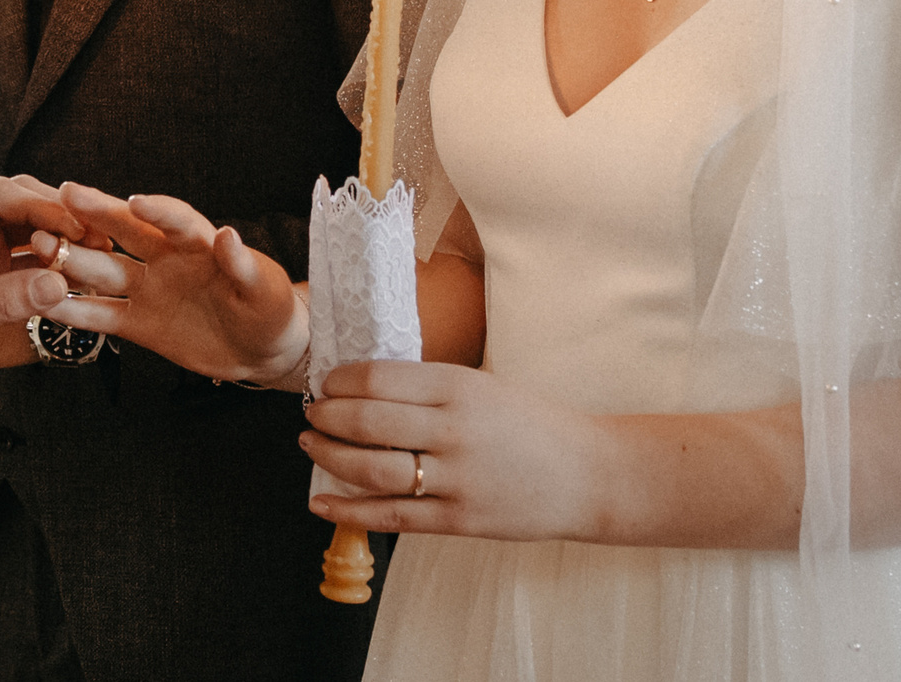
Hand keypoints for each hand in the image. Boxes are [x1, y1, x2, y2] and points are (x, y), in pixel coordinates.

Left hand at [0, 176, 86, 414]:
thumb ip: (4, 300)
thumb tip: (59, 283)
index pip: (0, 196)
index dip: (43, 206)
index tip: (77, 227)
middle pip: (22, 205)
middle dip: (60, 218)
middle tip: (98, 238)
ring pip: (31, 230)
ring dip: (62, 240)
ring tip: (97, 255)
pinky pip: (31, 259)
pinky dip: (55, 265)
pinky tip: (79, 276)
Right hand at [34, 185, 308, 388]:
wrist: (263, 351)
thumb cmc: (271, 310)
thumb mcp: (266, 290)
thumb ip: (243, 265)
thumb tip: (228, 235)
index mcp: (199, 243)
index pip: (175, 220)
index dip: (158, 210)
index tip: (136, 201)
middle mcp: (166, 258)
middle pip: (126, 231)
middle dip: (98, 212)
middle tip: (66, 193)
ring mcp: (147, 288)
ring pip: (104, 269)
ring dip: (73, 256)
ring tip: (39, 244)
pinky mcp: (137, 322)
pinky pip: (101, 314)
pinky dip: (74, 311)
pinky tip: (43, 303)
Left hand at [301, 360, 614, 542]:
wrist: (590, 475)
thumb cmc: (532, 424)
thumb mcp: (482, 386)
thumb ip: (429, 388)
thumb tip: (363, 388)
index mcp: (459, 387)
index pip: (378, 379)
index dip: (340, 382)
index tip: (326, 383)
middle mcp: (454, 431)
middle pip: (366, 422)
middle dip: (326, 417)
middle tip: (312, 413)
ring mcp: (456, 479)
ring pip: (371, 469)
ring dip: (329, 456)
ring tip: (311, 444)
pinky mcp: (458, 520)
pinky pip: (391, 516)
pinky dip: (348, 510)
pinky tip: (321, 502)